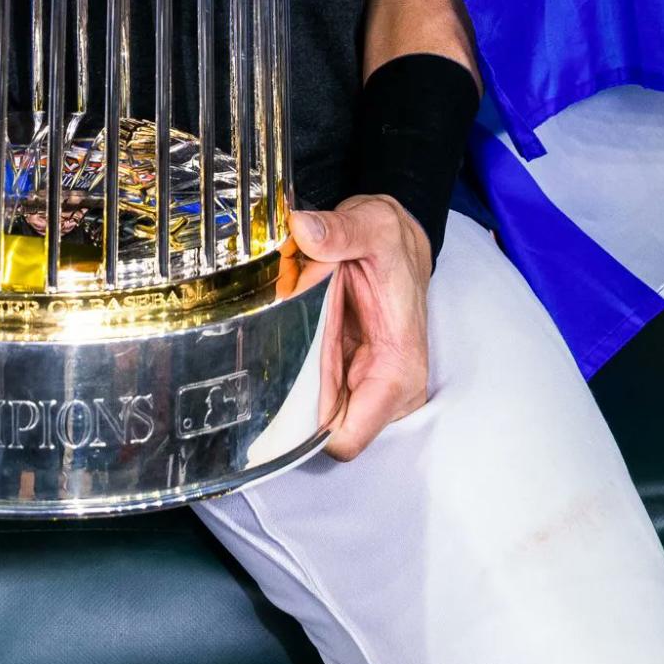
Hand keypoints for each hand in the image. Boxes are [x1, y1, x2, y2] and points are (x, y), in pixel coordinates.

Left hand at [291, 194, 433, 459]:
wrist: (397, 238)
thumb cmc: (392, 240)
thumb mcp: (372, 226)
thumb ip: (339, 231)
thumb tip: (305, 229)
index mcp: (398, 369)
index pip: (348, 437)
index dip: (307, 427)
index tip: (273, 394)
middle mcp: (386, 387)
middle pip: (322, 427)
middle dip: (290, 400)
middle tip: (265, 355)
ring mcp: (365, 381)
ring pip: (312, 409)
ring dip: (289, 382)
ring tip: (273, 340)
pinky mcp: (349, 370)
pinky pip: (312, 387)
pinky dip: (294, 370)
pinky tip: (282, 339)